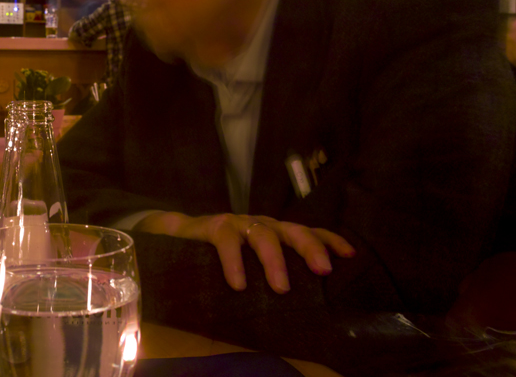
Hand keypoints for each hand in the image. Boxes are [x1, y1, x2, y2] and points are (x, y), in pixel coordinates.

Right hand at [135, 211, 354, 293]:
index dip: (329, 240)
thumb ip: (269, 275)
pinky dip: (234, 263)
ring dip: (274, 261)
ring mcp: (238, 223)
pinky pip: (227, 242)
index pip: (307, 231)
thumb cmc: (219, 256)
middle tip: (323, 271)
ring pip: (263, 235)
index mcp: (274, 232)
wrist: (176, 237)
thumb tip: (303, 305)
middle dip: (310, 248)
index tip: (350, 255)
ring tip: (281, 288)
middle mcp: (260, 224)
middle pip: (292, 230)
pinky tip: (238, 284)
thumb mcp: (249, 264)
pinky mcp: (214, 227)